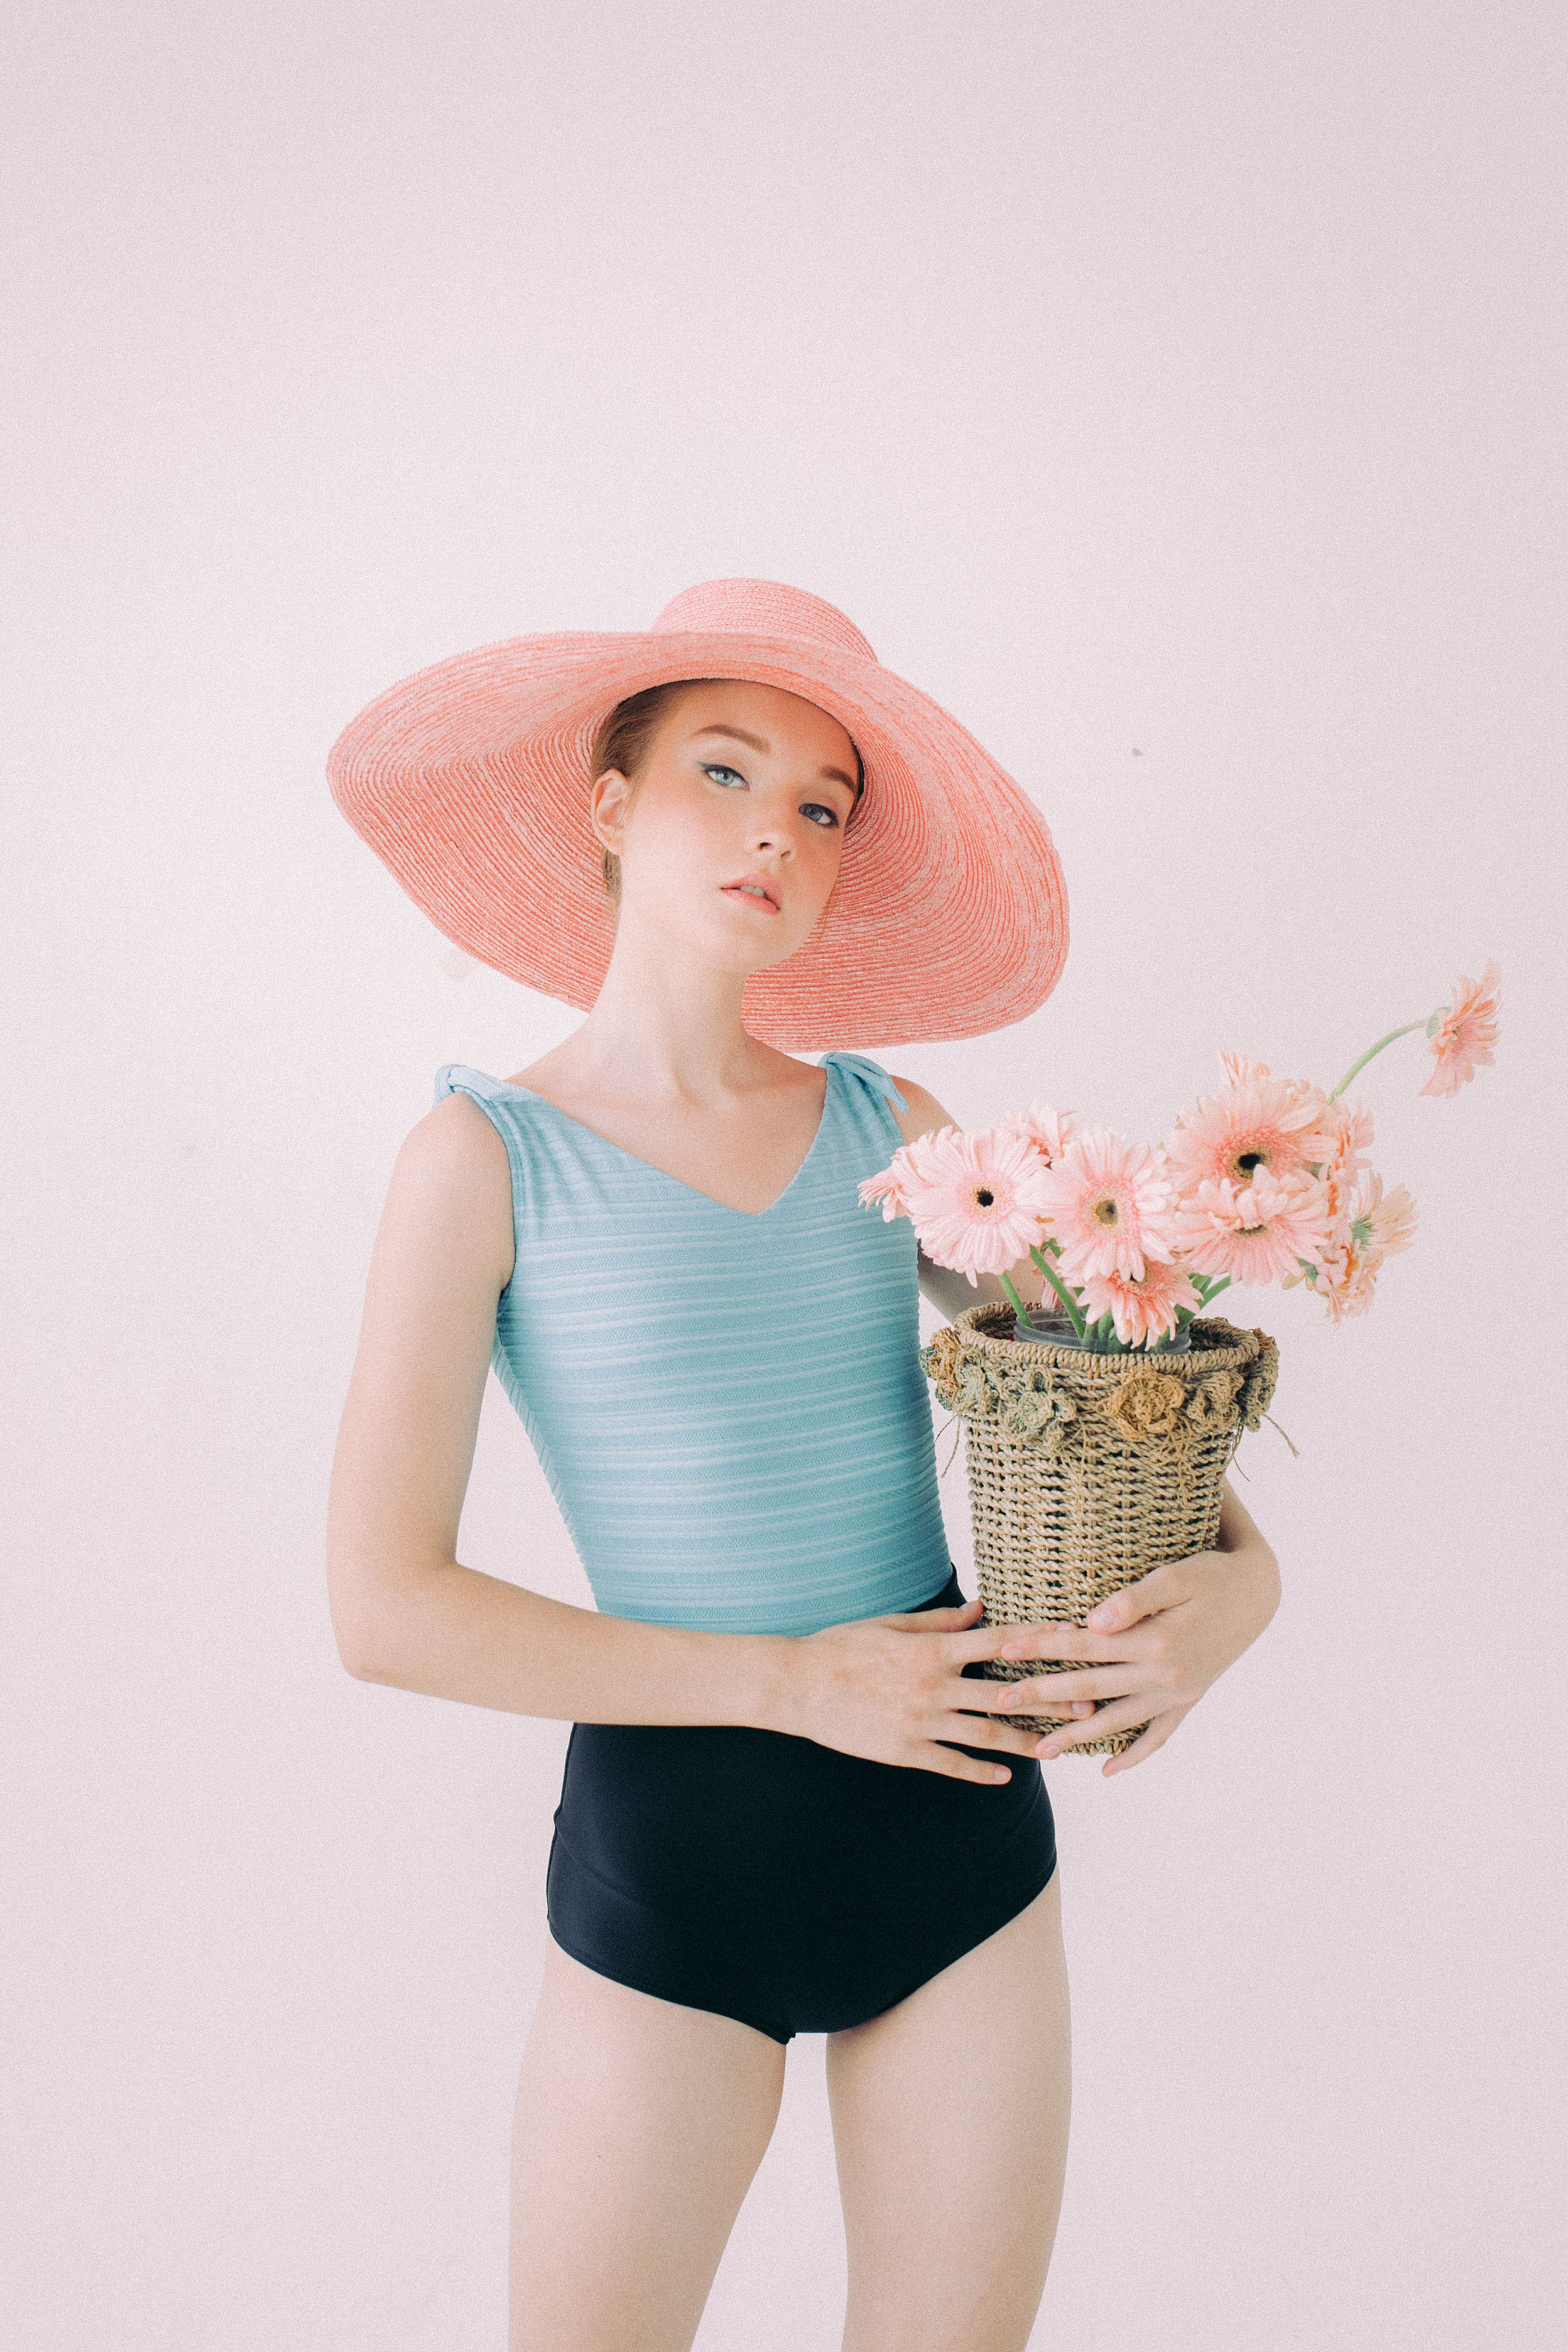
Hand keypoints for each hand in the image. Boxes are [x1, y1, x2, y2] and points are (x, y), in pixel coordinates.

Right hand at [776, 1596, 1099, 1784]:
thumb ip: (939, 1621)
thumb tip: (980, 1607)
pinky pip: (951, 1762)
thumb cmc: (843, 1646)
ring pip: (984, 1734)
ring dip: (1024, 1741)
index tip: (1074, 1639)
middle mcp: (932, 1685)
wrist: (797, 1685)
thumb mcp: (891, 1624)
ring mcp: (920, 1721)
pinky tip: (1006, 1776)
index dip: (1039, 1639)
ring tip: (1057, 1748)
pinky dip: (980, 1770)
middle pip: (1004, 1694)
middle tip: (1089, 1706)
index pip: (998, 1642)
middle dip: (1050, 1699)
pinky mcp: (904, 1750)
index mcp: (931, 1649)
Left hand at [985, 1498, 1280, 1776]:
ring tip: (1041, 1752)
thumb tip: (1093, 1621)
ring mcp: (1177, 1693)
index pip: (1085, 1645)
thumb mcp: (1176, 1577)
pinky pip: (1158, 1737)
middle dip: (1043, 1695)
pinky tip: (1108, 1770)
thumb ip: (1134, 1600)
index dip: (1043, 1646)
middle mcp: (1164, 1675)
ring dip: (1077, 1736)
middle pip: (1091, 1688)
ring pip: (1117, 1721)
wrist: (1260, 1592)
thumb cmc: (1212, 1575)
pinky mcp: (1188, 1701)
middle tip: (1001, 1702)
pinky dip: (1135, 1754)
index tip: (1006, 1649)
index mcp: (1155, 1641)